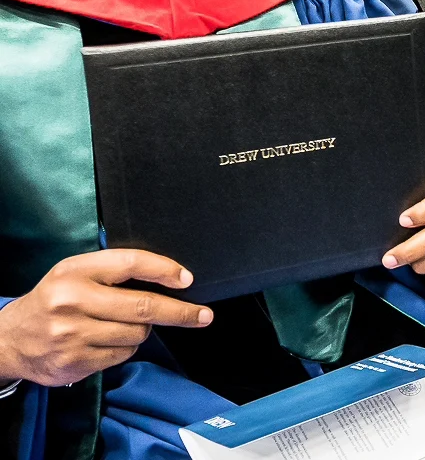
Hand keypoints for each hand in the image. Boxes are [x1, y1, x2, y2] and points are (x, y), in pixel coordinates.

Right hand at [0, 250, 210, 387]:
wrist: (10, 340)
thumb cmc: (54, 299)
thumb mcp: (75, 272)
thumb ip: (113, 270)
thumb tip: (170, 276)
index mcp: (75, 271)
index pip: (130, 263)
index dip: (164, 270)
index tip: (187, 279)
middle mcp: (72, 301)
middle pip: (142, 307)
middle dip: (179, 312)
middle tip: (203, 316)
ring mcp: (72, 335)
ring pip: (136, 334)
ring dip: (143, 330)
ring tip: (125, 324)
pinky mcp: (74, 363)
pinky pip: (122, 355)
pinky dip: (126, 348)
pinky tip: (108, 341)